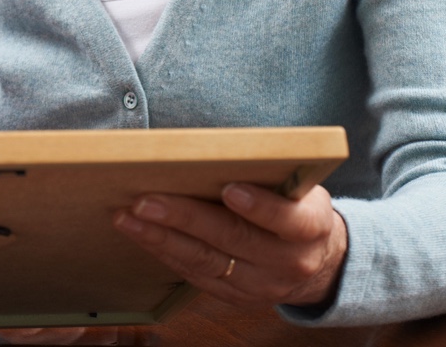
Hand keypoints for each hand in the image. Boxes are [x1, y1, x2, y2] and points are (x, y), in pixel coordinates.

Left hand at [111, 183, 347, 308]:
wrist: (318, 262)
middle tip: (146, 201)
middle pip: (233, 239)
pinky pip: (194, 275)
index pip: (288, 219)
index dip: (260, 206)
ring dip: (161, 238)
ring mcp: (261, 285)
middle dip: (185, 218)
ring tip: (128, 217)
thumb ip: (267, 173)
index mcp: (312, 227)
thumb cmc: (296, 206)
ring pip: (206, 261)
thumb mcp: (299, 187)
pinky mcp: (235, 297)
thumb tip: (210, 148)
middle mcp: (289, 261)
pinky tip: (139, 233)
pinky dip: (164, 252)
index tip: (229, 189)